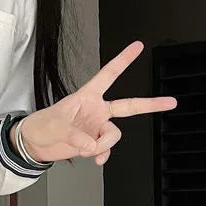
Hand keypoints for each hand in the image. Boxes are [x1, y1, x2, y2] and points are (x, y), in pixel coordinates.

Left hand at [18, 41, 177, 166]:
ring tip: (85, 148)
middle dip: (151, 104)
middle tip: (171, 102)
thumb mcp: (55, 126)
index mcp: (87, 96)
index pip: (108, 75)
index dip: (123, 60)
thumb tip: (92, 146)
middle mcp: (97, 111)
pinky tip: (94, 159)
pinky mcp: (93, 143)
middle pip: (129, 106)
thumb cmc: (41, 125)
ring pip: (113, 136)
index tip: (138, 46)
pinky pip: (106, 149)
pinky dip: (102, 155)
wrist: (34, 144)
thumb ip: (76, 136)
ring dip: (102, 145)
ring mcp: (96, 127)